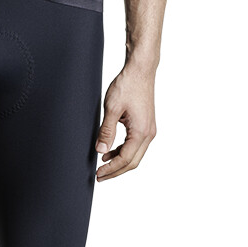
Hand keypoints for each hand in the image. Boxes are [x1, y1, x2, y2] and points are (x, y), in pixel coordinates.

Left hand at [94, 63, 156, 180]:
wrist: (140, 70)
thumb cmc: (128, 85)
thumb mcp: (112, 108)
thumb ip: (106, 131)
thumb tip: (100, 150)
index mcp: (141, 132)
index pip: (125, 159)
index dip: (111, 169)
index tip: (98, 174)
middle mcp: (149, 134)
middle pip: (133, 162)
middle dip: (116, 170)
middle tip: (100, 176)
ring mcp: (149, 129)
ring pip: (135, 154)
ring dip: (119, 161)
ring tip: (102, 164)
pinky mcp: (146, 124)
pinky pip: (136, 144)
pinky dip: (124, 150)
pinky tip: (111, 149)